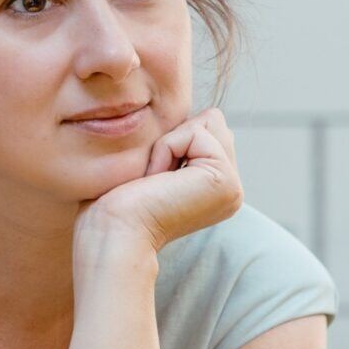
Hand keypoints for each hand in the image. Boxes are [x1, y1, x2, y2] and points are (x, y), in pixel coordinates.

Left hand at [77, 107, 243, 256]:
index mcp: (218, 187)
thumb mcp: (159, 164)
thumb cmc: (121, 203)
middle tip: (155, 177)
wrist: (115, 233)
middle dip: (176, 138)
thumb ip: (185, 143)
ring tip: (157, 179)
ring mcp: (233, 186)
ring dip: (171, 143)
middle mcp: (232, 189)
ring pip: (208, 122)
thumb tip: (207, 115)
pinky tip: (157, 180)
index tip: (154, 178)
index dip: (173, 140)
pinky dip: (167, 149)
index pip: (207, 128)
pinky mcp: (224, 180)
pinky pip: (195, 133)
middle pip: (212, 121)